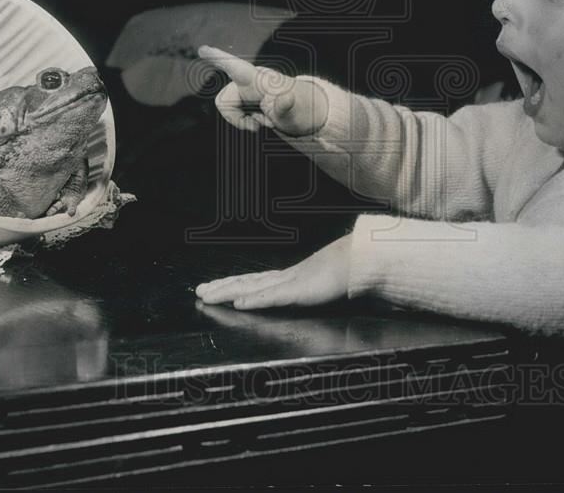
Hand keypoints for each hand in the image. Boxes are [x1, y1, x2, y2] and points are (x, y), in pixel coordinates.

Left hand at [195, 234, 351, 309]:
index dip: (234, 283)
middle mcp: (285, 277)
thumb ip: (311, 287)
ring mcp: (291, 283)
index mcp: (291, 276)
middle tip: (200, 291)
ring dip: (228, 292)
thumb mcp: (324, 281)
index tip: (215, 287)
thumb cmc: (348, 269)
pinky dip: (254, 300)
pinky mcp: (299, 291)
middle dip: (222, 287)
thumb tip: (307, 287)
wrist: (364, 259)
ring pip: (252, 288)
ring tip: (208, 296)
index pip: (256, 280)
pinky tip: (239, 303)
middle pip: (247, 282)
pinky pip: (272, 297)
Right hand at [197, 45, 328, 135]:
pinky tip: (262, 121)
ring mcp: (246, 90)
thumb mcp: (293, 113)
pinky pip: (233, 112)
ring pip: (227, 108)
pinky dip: (246, 122)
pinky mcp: (245, 99)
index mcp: (258, 80)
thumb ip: (286, 106)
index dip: (218, 58)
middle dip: (236, 119)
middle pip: (224, 100)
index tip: (202, 49)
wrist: (304, 113)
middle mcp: (249, 82)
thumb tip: (286, 96)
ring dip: (243, 121)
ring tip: (264, 123)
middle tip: (257, 127)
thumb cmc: (299, 110)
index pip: (236, 67)